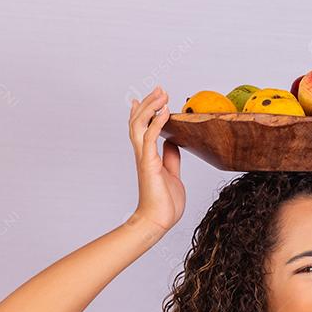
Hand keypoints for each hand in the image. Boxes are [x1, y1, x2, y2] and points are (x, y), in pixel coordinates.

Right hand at [128, 86, 184, 230]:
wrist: (158, 221)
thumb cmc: (164, 203)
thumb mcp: (172, 174)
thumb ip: (171, 157)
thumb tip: (173, 142)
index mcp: (148, 156)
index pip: (141, 128)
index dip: (143, 111)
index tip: (151, 97)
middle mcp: (143, 154)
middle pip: (138, 121)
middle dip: (148, 103)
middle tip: (160, 89)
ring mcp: (145, 158)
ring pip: (139, 124)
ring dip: (150, 107)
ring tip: (162, 94)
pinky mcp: (149, 164)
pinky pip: (151, 138)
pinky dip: (157, 122)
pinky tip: (165, 111)